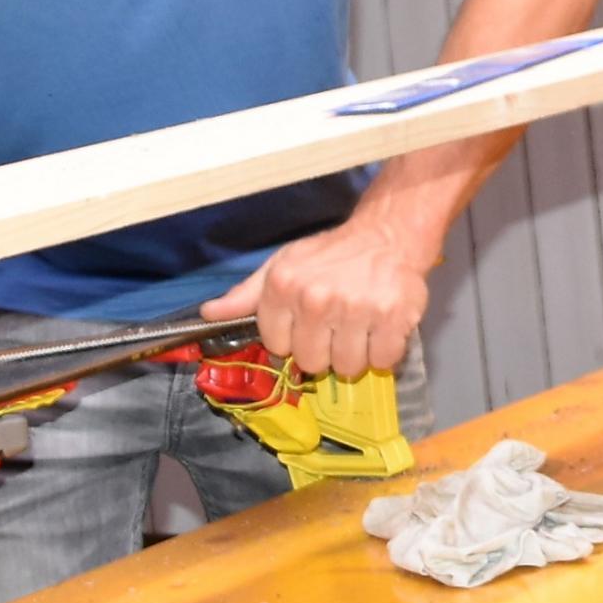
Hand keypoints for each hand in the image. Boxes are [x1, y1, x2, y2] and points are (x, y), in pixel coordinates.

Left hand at [213, 217, 432, 376]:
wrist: (386, 235)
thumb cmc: (329, 255)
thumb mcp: (281, 267)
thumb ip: (246, 295)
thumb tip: (208, 313)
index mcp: (284, 286)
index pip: (278, 346)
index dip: (292, 339)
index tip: (306, 325)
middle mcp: (317, 299)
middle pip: (312, 362)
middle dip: (324, 350)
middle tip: (337, 326)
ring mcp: (357, 309)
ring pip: (348, 367)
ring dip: (356, 354)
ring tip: (360, 327)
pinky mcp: (394, 318)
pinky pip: (384, 361)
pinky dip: (385, 352)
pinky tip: (382, 328)